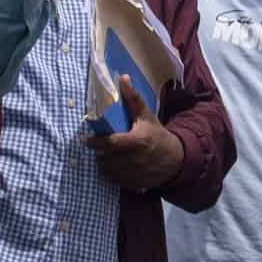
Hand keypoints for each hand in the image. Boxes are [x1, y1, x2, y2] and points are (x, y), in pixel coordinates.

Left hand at [92, 74, 185, 191]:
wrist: (175, 159)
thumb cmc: (158, 135)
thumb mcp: (146, 116)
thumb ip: (133, 99)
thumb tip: (123, 78)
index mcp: (139, 140)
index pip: (111, 142)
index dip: (95, 142)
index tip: (86, 140)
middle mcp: (136, 158)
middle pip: (106, 158)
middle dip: (98, 152)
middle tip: (95, 147)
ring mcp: (135, 173)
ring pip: (108, 171)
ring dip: (101, 163)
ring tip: (101, 156)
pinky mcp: (135, 183)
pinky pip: (114, 181)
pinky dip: (109, 174)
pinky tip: (110, 166)